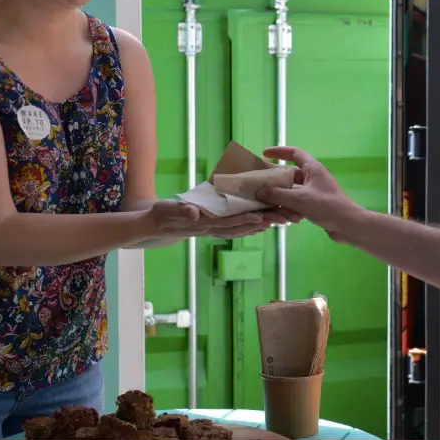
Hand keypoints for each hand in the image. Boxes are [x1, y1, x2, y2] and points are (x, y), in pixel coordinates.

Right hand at [146, 200, 285, 239]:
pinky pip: (235, 229)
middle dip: (262, 223)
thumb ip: (181, 210)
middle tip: (282, 218)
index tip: (262, 216)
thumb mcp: (169, 210)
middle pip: (242, 226)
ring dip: (260, 226)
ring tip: (278, 221)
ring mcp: (215, 229)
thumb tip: (194, 212)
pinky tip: (260, 226)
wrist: (157, 226)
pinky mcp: (214, 227)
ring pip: (242, 229)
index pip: (230, 221)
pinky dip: (249, 228)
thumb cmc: (163, 215)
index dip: (246, 219)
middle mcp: (214, 228)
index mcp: (205, 223)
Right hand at [255, 146, 362, 243]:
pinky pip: (297, 203)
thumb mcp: (299, 199)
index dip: (279, 152)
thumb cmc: (326, 206)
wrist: (347, 225)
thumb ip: (277, 195)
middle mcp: (313, 177)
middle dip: (276, 182)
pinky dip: (291, 209)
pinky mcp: (314, 204)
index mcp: (312, 168)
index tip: (264, 154)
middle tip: (260, 187)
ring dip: (283, 201)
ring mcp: (314, 191)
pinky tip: (287, 219)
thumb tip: (259, 191)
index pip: (294, 152)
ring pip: (292, 191)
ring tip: (274, 209)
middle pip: (289, 174)